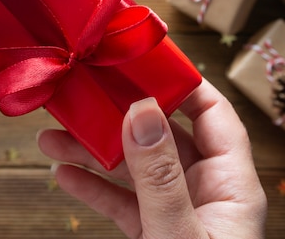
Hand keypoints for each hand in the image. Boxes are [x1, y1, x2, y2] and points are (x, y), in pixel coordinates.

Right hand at [38, 79, 266, 238]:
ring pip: (136, 170)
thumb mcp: (178, 235)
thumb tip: (142, 110)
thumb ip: (159, 176)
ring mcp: (180, 214)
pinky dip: (95, 189)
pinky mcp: (156, 236)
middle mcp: (208, 193)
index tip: (143, 62)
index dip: (182, 84)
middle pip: (164, 137)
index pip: (212, 114)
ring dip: (96, 151)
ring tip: (53, 134)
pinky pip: (124, 204)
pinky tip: (64, 174)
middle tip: (85, 93)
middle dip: (122, 115)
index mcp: (231, 185)